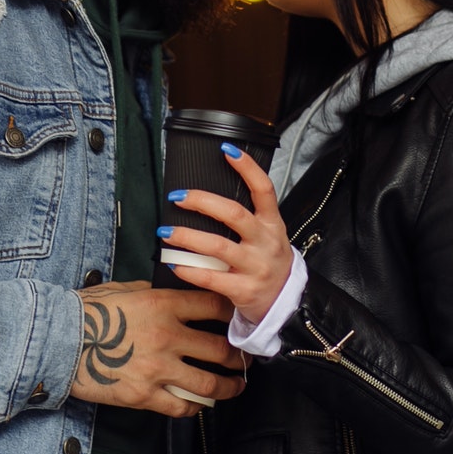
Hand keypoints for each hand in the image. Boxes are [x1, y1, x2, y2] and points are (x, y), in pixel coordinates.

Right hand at [69, 281, 244, 416]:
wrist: (58, 341)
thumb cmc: (87, 312)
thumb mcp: (125, 289)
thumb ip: (156, 294)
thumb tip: (175, 294)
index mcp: (163, 304)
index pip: (213, 306)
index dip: (232, 312)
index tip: (240, 318)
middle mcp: (167, 336)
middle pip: (220, 348)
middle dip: (239, 355)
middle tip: (245, 358)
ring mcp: (158, 368)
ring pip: (210, 382)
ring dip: (230, 386)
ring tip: (236, 385)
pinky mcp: (145, 395)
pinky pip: (183, 406)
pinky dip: (197, 407)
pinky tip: (202, 404)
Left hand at [158, 143, 292, 327]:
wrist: (286, 304)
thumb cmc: (268, 263)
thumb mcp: (267, 236)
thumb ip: (246, 218)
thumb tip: (208, 197)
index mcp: (272, 224)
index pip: (264, 189)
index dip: (247, 168)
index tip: (226, 150)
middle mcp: (266, 242)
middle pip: (234, 214)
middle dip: (202, 201)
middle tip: (177, 196)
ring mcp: (256, 267)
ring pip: (218, 246)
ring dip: (187, 236)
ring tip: (166, 232)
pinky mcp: (244, 290)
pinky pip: (212, 277)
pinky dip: (190, 269)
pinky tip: (174, 263)